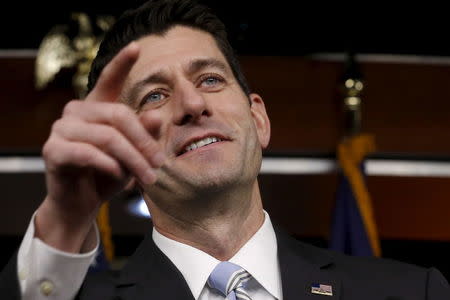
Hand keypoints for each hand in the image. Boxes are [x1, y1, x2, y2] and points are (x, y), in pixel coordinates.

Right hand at [35, 42, 163, 251]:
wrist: (82, 203)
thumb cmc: (109, 174)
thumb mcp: (133, 155)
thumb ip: (144, 135)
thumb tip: (154, 115)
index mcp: (97, 107)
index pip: (108, 80)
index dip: (121, 63)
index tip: (136, 46)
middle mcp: (77, 112)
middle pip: (119, 115)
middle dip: (144, 142)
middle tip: (160, 164)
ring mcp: (62, 129)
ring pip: (107, 137)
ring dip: (133, 160)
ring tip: (148, 178)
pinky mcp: (53, 150)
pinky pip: (88, 154)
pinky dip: (110, 166)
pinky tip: (120, 177)